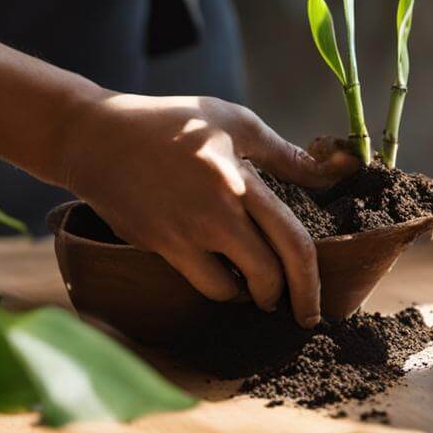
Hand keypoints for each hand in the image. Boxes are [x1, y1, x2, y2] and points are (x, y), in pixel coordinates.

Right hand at [55, 93, 358, 327]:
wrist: (98, 138)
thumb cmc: (172, 123)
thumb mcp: (235, 124)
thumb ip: (286, 155)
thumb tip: (334, 172)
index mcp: (242, 180)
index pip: (292, 240)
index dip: (310, 280)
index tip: (315, 304)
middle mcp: (217, 211)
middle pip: (267, 274)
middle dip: (287, 299)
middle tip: (292, 308)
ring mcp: (184, 232)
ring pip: (231, 289)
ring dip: (248, 294)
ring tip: (254, 284)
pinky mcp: (159, 244)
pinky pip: (200, 283)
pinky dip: (218, 287)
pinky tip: (223, 274)